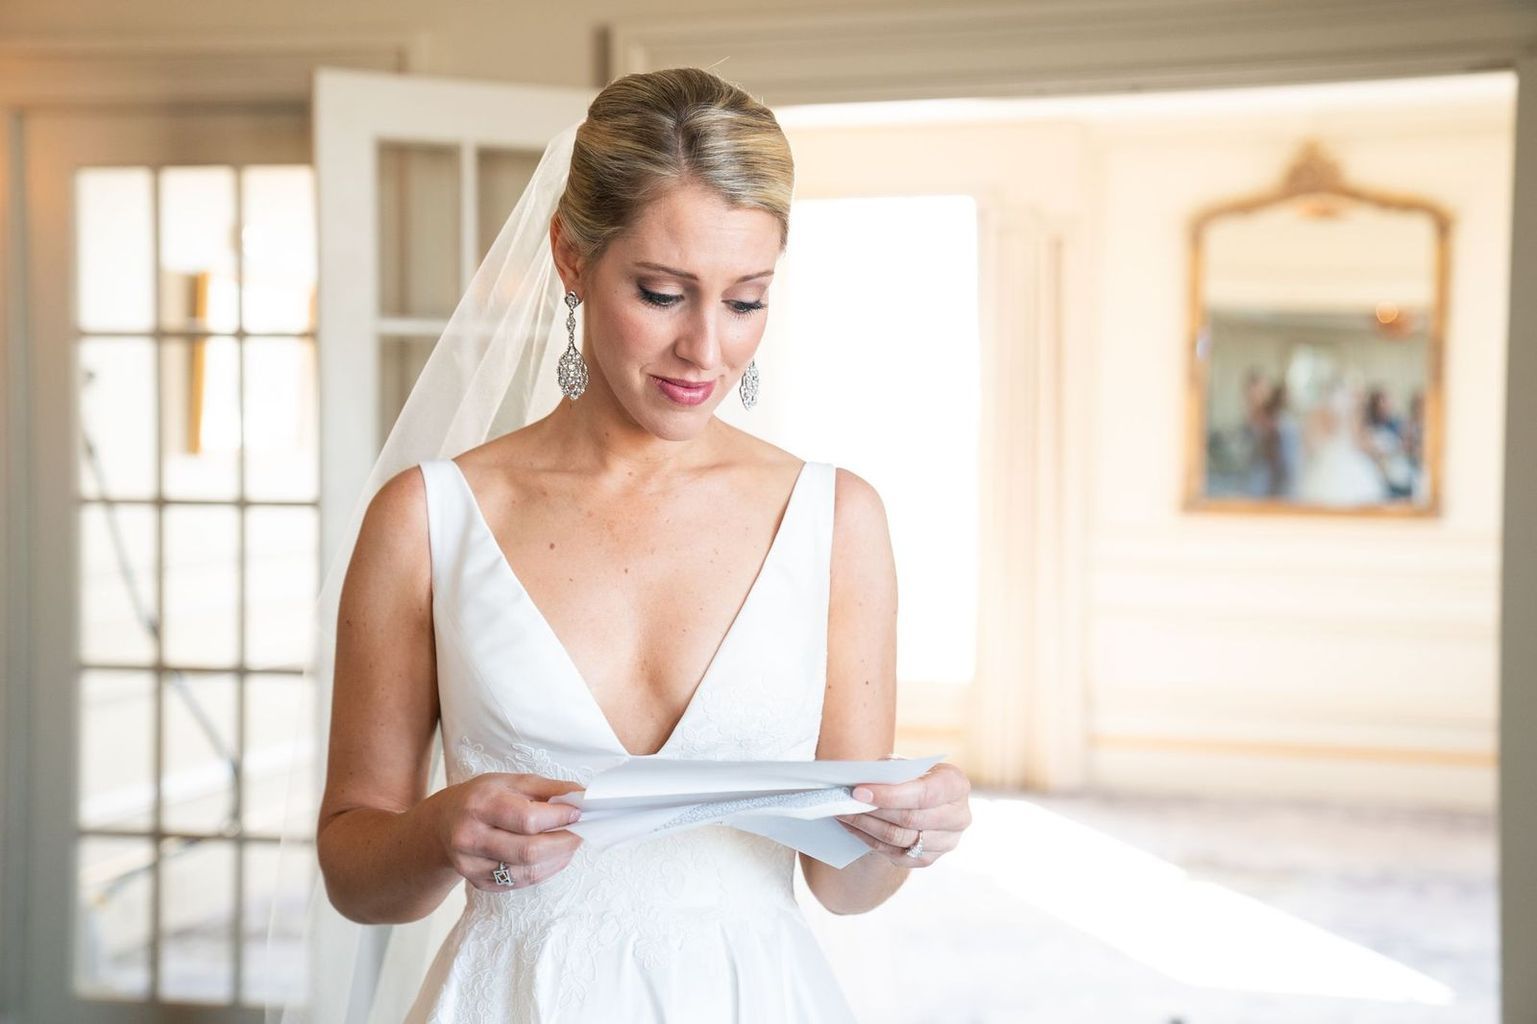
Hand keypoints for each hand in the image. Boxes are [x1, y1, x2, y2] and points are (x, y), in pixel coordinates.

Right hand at [430, 773, 585, 891]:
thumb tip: (582, 796)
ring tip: (570, 844)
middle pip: (529, 850)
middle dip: (564, 842)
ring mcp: (471, 865)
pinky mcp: (478, 883)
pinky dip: (545, 870)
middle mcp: (470, 837)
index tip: (579, 812)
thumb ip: (548, 789)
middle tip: (581, 832)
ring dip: (558, 859)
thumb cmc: (483, 798)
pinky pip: (520, 882)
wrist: (443, 824)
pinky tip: (553, 857)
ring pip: (527, 871)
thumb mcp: (511, 782)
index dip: (558, 818)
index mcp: (480, 805)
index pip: (526, 818)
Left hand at [833, 760, 971, 867]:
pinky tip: (852, 827)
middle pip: (910, 819)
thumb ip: (888, 772)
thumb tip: (858, 781)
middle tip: (844, 802)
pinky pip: (895, 854)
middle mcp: (959, 816)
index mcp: (956, 784)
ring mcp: (947, 842)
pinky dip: (869, 840)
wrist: (920, 799)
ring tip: (843, 813)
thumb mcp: (905, 765)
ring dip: (866, 826)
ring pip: (899, 839)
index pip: (924, 794)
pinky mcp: (929, 859)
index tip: (858, 791)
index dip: (890, 795)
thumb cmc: (911, 776)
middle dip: (873, 811)